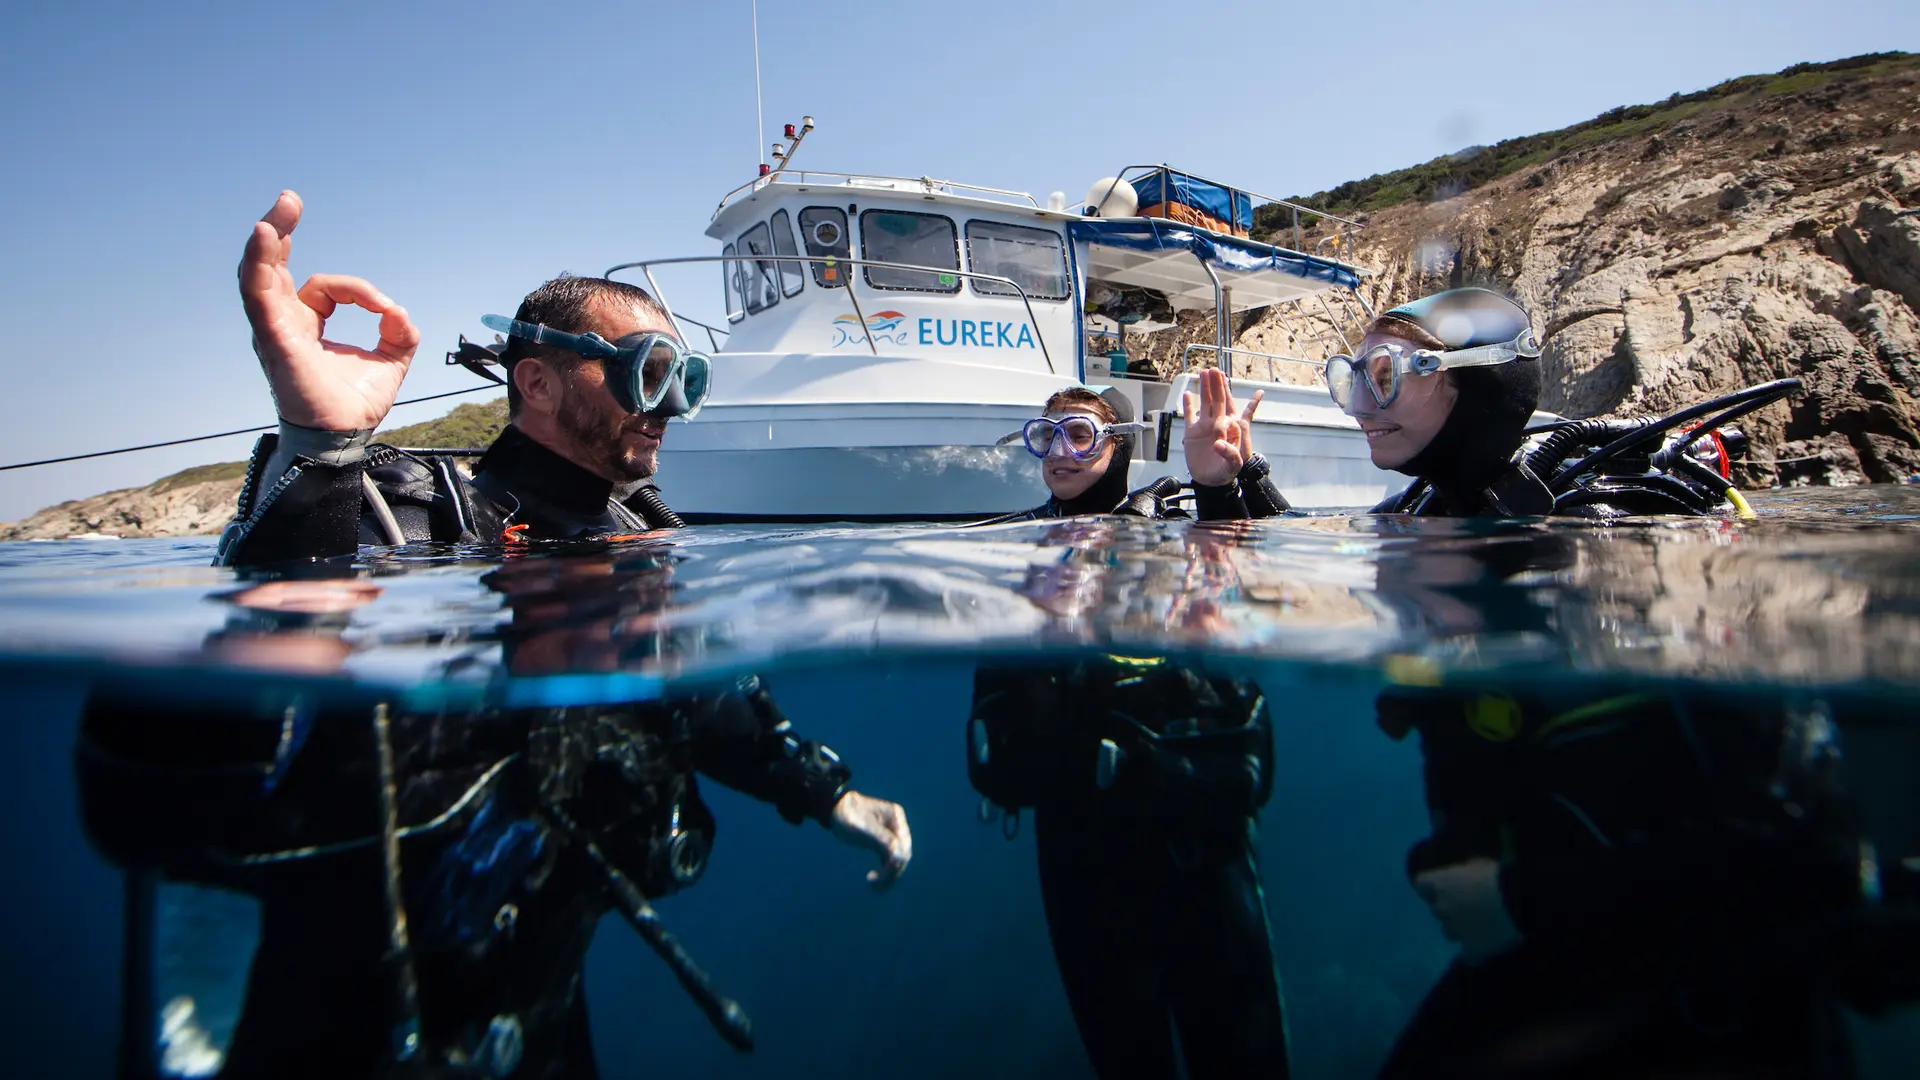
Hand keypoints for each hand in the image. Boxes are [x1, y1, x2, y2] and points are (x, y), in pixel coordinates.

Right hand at [239, 191, 419, 430]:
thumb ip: (398, 331)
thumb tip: (399, 312)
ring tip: (279, 211)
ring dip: (267, 240)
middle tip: (290, 199)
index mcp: (306, 325)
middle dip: (281, 230)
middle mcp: (284, 323)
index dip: (356, 290)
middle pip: (273, 268)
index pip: (323, 288)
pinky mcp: (273, 337)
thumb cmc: (354, 403)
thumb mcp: (390, 360)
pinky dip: (259, 263)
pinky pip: (258, 293)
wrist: (343, 436)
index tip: (383, 307)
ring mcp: (274, 329)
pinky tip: (267, 236)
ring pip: (259, 274)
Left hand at [829, 790, 911, 888]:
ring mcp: (892, 833)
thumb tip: (900, 858)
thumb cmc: (848, 815)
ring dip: (889, 875)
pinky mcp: (884, 841)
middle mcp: (898, 825)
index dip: (893, 865)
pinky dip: (885, 871)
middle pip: (903, 855)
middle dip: (892, 873)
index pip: (901, 848)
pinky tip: (873, 878)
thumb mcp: (864, 828)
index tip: (875, 878)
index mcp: (896, 817)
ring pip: (897, 860)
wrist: (835, 809)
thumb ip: (884, 841)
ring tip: (874, 885)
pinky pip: (889, 859)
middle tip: (874, 885)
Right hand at [1182, 367, 1262, 486]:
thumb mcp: (1233, 465)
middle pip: (1218, 400)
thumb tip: (1219, 443)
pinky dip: (1188, 405)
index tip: (1223, 398)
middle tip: (1215, 370)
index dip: (1226, 405)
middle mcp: (1217, 424)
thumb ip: (1230, 454)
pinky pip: (1189, 415)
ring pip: (1205, 403)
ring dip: (1205, 388)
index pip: (1230, 412)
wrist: (1210, 481)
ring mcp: (1204, 427)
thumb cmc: (1225, 472)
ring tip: (1204, 373)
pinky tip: (1186, 393)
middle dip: (1217, 385)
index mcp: (1230, 429)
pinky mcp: (1192, 433)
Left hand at [1412, 857, 1523, 963]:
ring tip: (1481, 927)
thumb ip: (1465, 871)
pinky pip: (1469, 955)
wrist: (1518, 903)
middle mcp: (1441, 908)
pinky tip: (1489, 947)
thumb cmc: (1498, 877)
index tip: (1444, 886)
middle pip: (1437, 909)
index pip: (1421, 884)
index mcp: (1440, 884)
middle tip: (1469, 906)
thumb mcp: (1479, 864)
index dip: (1432, 886)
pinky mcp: (1471, 950)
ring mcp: (1455, 931)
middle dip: (1450, 909)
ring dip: (1461, 929)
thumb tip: (1465, 873)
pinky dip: (1476, 952)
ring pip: (1450, 932)